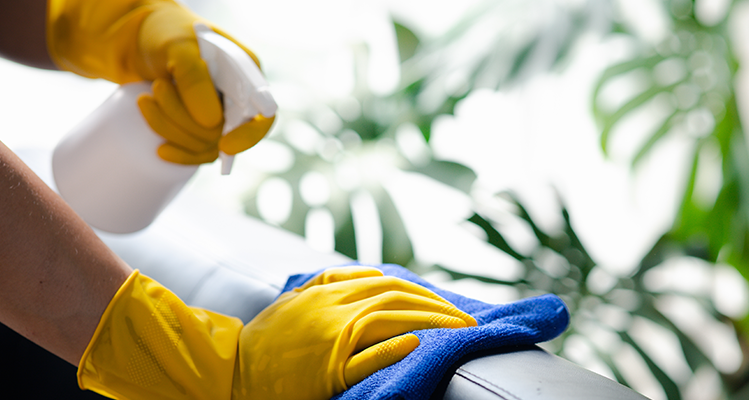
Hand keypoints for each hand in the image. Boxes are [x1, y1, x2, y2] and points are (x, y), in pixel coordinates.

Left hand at [47, 0, 274, 163]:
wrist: (139, 42)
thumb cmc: (164, 34)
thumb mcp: (177, 46)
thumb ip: (194, 78)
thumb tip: (211, 123)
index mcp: (247, 72)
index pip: (264, 113)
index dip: (249, 134)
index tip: (225, 145)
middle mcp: (240, 98)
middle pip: (228, 133)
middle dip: (185, 118)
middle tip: (157, 86)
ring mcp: (221, 116)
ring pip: (208, 146)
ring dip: (171, 128)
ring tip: (145, 99)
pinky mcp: (200, 130)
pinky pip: (197, 153)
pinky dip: (177, 151)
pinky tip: (159, 149)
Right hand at [77, 267, 475, 399]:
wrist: (235, 371)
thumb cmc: (270, 337)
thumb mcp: (298, 297)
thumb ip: (333, 280)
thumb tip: (376, 276)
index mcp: (328, 290)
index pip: (389, 283)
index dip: (424, 291)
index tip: (448, 303)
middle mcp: (332, 308)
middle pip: (397, 298)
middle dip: (438, 306)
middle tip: (467, 319)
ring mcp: (330, 338)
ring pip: (388, 320)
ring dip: (429, 322)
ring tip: (459, 329)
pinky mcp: (327, 370)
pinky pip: (363, 358)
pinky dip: (390, 348)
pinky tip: (415, 343)